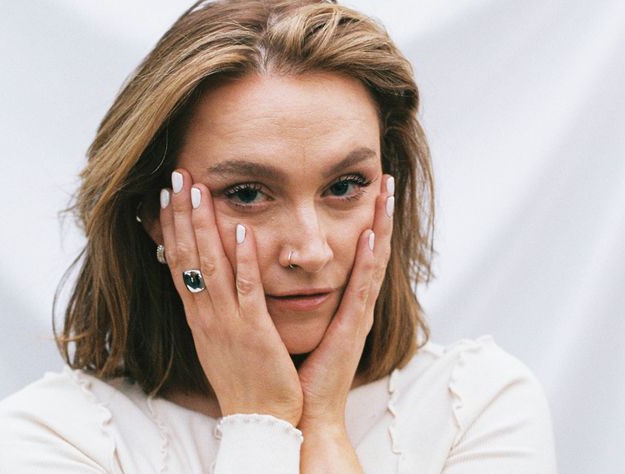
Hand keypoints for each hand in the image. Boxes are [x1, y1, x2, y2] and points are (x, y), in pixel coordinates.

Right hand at [159, 169, 302, 425]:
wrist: (258, 421)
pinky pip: (246, 289)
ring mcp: (226, 321)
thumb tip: (203, 283)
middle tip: (176, 177)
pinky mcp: (253, 331)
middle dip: (180, 214)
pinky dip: (242, 259)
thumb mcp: (217, 340)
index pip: (177, 262)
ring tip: (198, 189)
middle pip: (186, 256)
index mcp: (197, 315)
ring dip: (202, 225)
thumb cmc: (243, 380)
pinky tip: (242, 230)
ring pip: (209, 265)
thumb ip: (211, 309)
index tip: (166, 195)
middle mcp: (204, 314)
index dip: (170, 227)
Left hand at [297, 174, 394, 429]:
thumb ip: (283, 297)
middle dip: (378, 213)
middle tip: (384, 177)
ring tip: (386, 192)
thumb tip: (263, 270)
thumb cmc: (290, 373)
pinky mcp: (350, 332)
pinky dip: (366, 262)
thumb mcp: (285, 324)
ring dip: (381, 226)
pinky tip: (369, 235)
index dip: (362, 220)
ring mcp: (355, 318)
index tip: (365, 188)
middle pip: (370, 250)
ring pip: (373, 262)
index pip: (354, 253)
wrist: (297, 416)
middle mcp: (352, 306)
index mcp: (338, 304)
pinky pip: (359, 291)